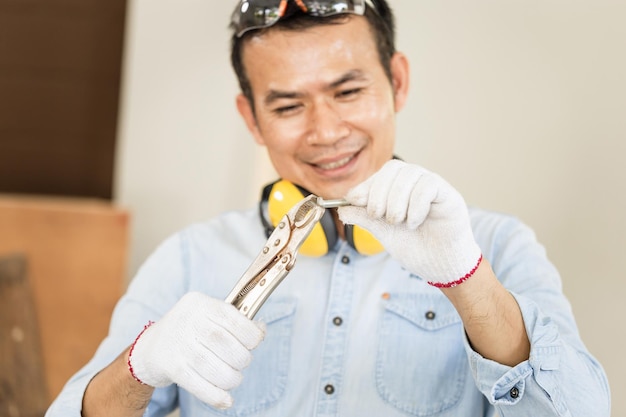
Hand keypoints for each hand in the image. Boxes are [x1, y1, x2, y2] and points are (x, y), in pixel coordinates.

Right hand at [127, 292, 264, 408]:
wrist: (150, 347)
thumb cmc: (189, 330)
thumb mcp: (208, 316)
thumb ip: (233, 321)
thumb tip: (260, 331)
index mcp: (199, 303)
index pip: (232, 317)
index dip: (250, 333)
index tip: (255, 342)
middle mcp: (186, 320)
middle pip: (224, 343)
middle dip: (241, 358)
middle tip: (241, 363)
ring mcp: (177, 344)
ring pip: (213, 367)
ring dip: (231, 378)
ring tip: (233, 379)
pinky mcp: (170, 367)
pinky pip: (199, 385)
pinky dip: (216, 396)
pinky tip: (226, 400)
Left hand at [338, 160, 481, 286]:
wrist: (440, 267)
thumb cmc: (415, 248)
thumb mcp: (383, 232)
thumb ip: (365, 218)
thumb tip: (341, 208)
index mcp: (399, 189)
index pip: (380, 175)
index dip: (366, 185)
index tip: (353, 200)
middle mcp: (416, 183)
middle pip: (394, 168)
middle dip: (379, 192)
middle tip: (377, 215)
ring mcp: (433, 186)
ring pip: (410, 174)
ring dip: (397, 200)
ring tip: (398, 222)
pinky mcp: (448, 194)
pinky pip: (428, 185)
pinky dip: (416, 204)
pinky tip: (413, 223)